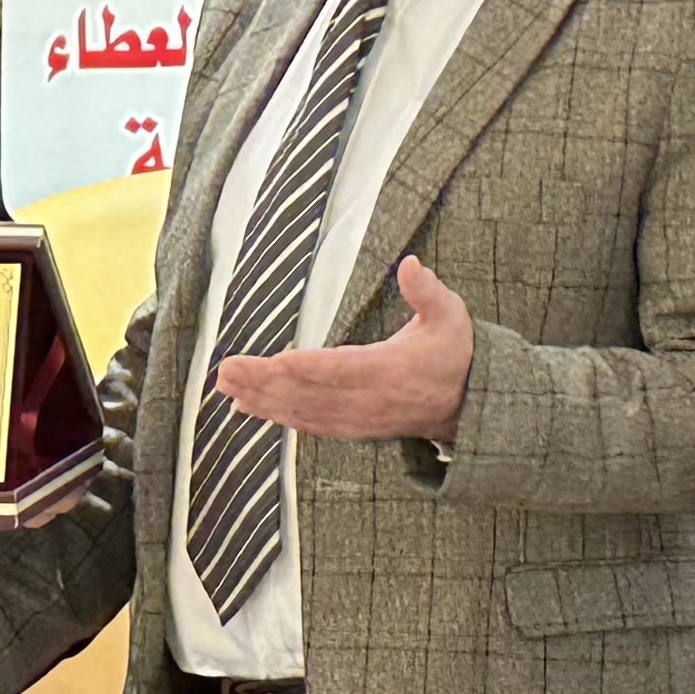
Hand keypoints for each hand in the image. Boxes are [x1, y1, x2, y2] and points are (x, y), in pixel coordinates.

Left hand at [211, 255, 471, 441]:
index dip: (307, 368)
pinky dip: (277, 416)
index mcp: (392, 371)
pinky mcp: (352, 428)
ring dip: (262, 400)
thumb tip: (412, 264)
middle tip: (226, 371)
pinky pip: (309, 424)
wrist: (468, 403)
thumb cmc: (453, 351)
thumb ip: (428, 291)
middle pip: (311, 394)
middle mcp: (370, 402)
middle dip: (266, 383)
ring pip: (304, 412)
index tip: (274, 362)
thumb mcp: (450, 315)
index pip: (342, 369)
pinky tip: (248, 406)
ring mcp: (359, 420)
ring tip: (226, 386)